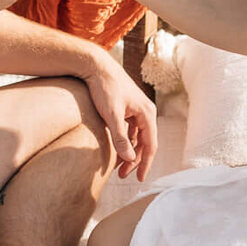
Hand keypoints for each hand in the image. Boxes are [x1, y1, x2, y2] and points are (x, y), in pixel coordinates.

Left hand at [83, 50, 157, 181]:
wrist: (96, 66)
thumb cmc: (105, 88)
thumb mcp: (112, 115)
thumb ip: (120, 138)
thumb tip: (130, 159)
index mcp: (147, 113)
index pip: (151, 145)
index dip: (145, 164)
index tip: (139, 180)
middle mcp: (146, 112)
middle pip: (145, 143)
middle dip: (135, 161)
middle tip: (122, 176)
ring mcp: (137, 110)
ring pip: (137, 138)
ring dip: (129, 152)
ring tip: (117, 167)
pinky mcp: (127, 108)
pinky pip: (130, 131)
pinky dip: (124, 142)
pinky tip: (116, 150)